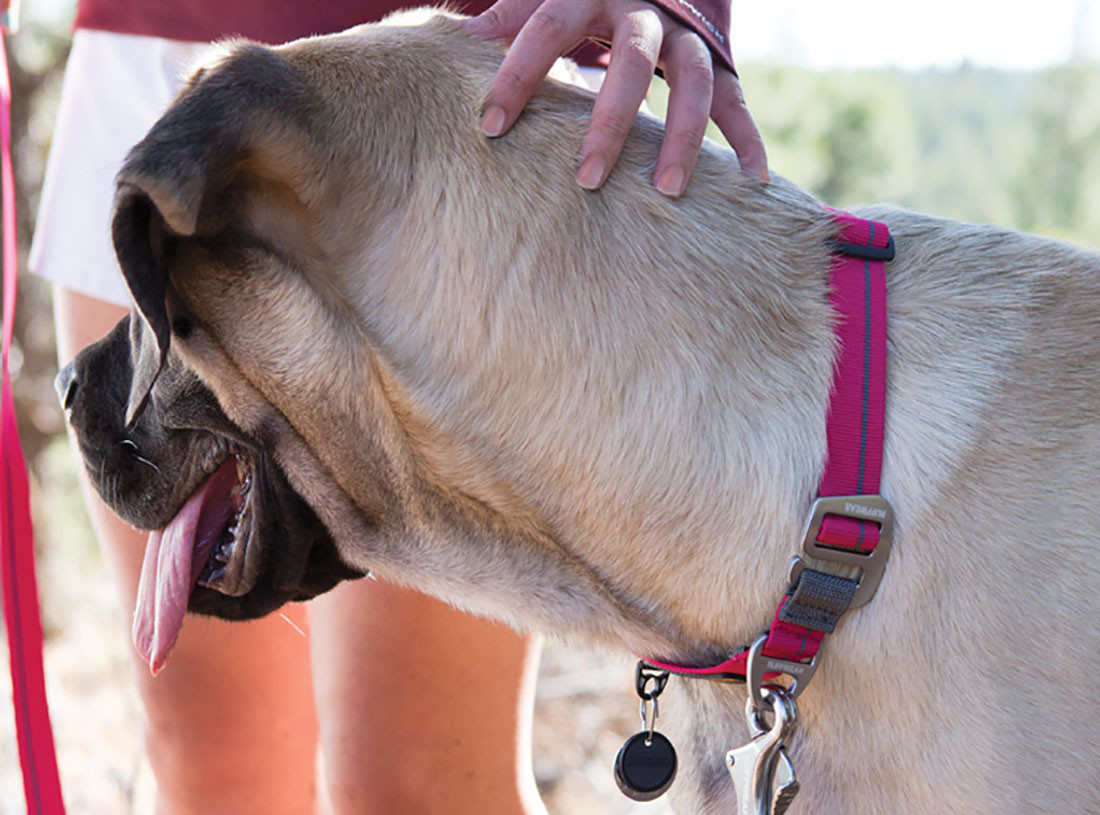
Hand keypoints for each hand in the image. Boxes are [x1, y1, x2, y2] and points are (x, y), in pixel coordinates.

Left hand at [462, 0, 768, 196]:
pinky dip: (748, 139)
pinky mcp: (719, 58)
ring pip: (695, 82)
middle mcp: (644, 10)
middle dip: (610, 122)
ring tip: (666, 192)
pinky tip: (753, 181)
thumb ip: (503, 21)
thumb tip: (449, 48)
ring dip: (684, 137)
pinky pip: (738, 99)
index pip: (546, 28)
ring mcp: (686, 34)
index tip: (490, 128)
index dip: (518, 75)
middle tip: (586, 179)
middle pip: (632, 63)